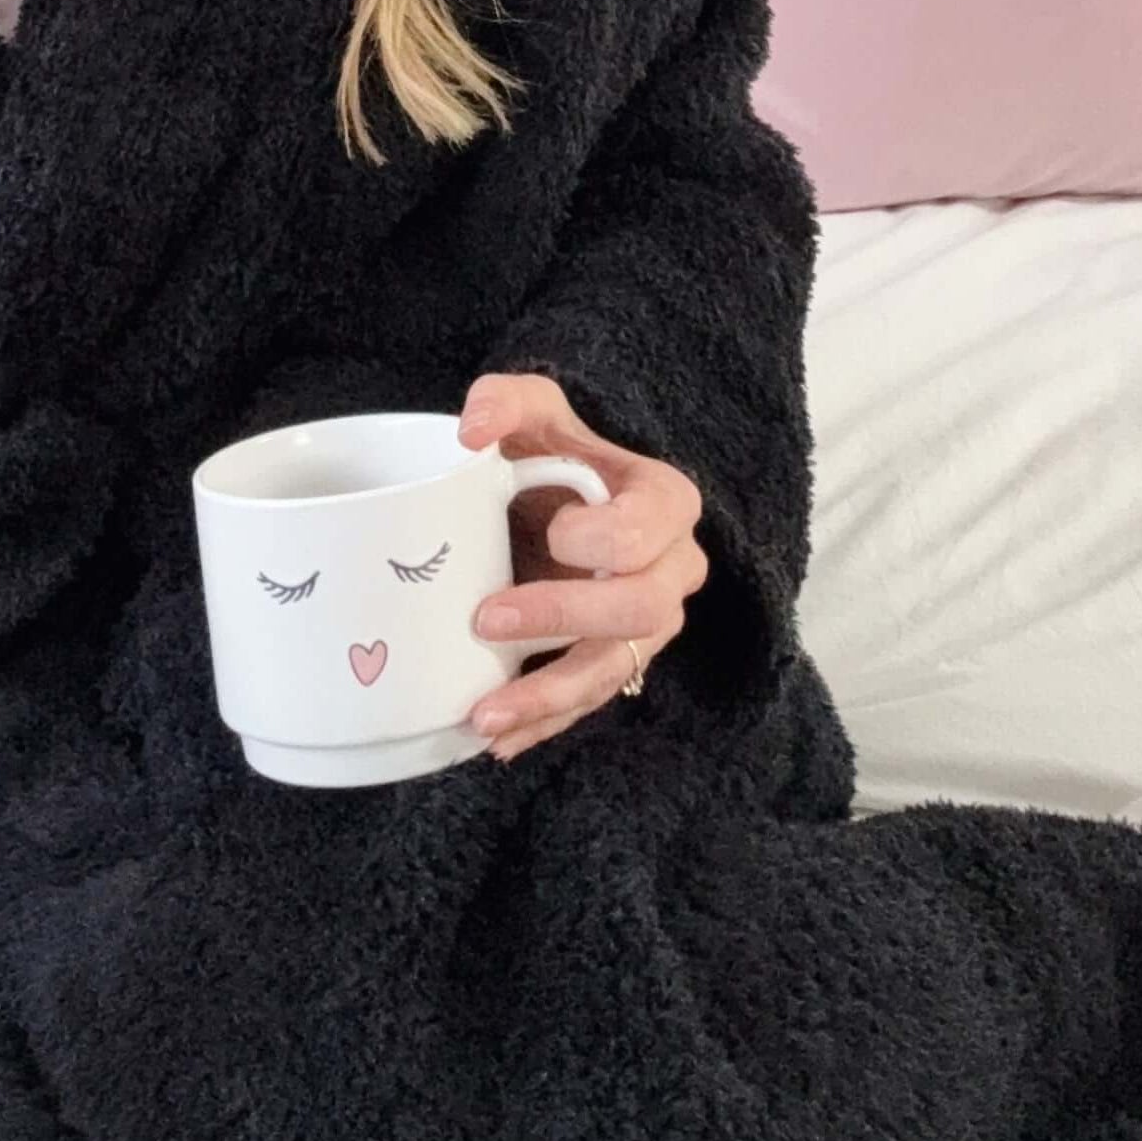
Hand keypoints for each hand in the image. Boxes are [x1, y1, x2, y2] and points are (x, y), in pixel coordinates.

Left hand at [455, 372, 707, 760]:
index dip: (600, 541)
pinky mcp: (616, 664)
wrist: (555, 498)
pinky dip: (541, 723)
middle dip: (563, 618)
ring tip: (483, 715)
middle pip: (640, 610)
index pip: (646, 531)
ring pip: (613, 671)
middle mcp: (670, 571)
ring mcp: (647, 626)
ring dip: (548, 696)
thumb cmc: (554, 451)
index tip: (549, 532)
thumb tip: (470, 430)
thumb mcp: (536, 412)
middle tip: (485, 618)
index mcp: (665, 503)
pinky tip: (493, 740)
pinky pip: (587, 704)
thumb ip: (506, 401)